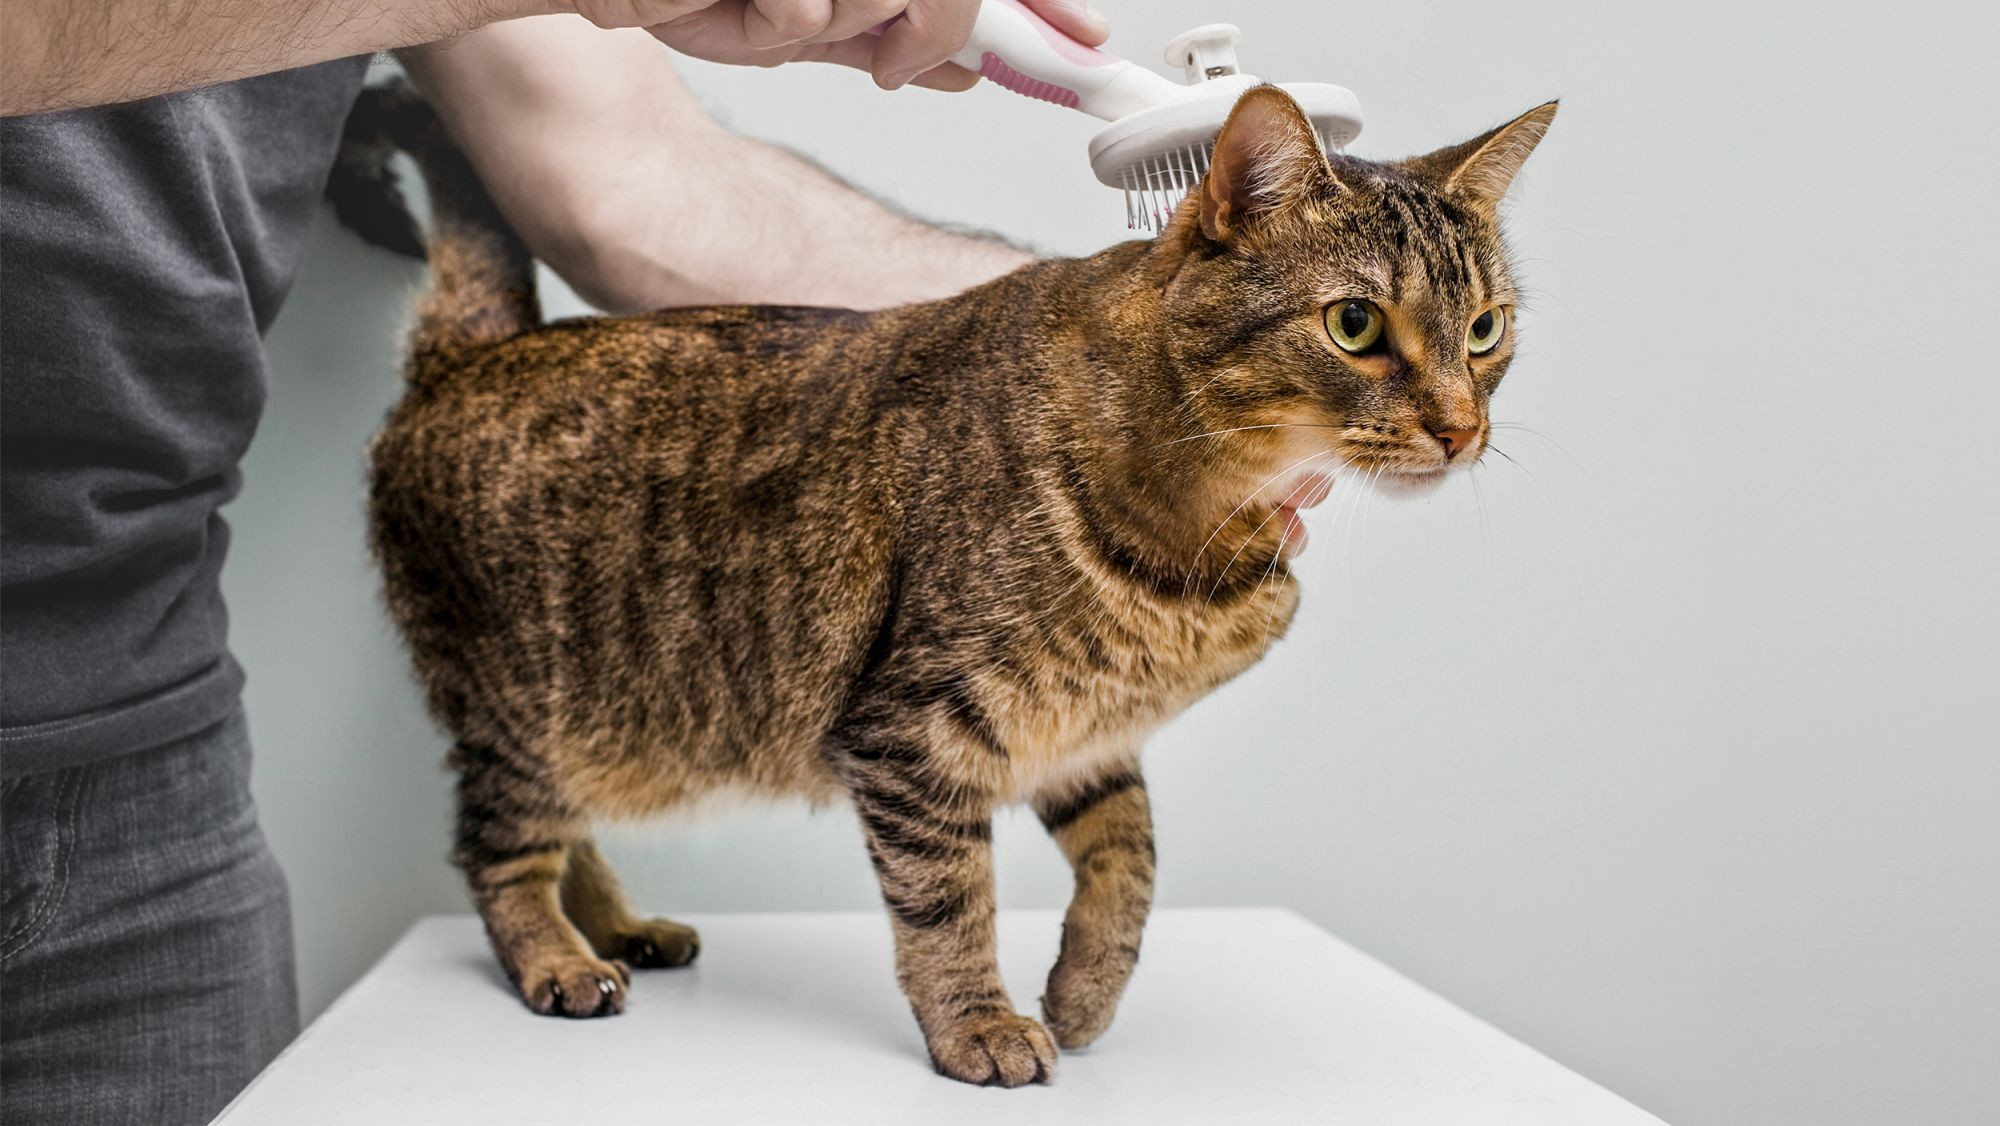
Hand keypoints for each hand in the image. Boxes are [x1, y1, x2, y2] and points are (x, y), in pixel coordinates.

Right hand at [566, 1, 1108, 90]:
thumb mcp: (790, 23)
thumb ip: (877, 40)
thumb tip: (967, 70)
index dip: (1033, 5)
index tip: (1085, 39)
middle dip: (933, 29)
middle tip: (884, 59)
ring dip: (835, 20)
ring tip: (760, 3)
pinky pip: (822, 5)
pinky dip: (782, 18)